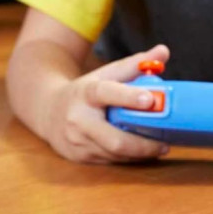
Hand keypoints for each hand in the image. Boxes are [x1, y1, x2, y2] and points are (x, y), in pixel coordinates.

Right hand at [45, 44, 171, 163]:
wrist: (48, 110)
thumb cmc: (86, 91)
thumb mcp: (106, 74)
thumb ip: (136, 64)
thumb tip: (164, 51)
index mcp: (86, 93)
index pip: (106, 93)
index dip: (128, 96)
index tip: (150, 100)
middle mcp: (78, 119)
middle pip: (114, 139)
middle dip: (143, 144)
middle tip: (165, 142)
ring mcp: (77, 141)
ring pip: (115, 154)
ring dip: (140, 153)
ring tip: (159, 147)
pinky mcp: (79, 157)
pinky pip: (110, 161)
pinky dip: (129, 158)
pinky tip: (142, 153)